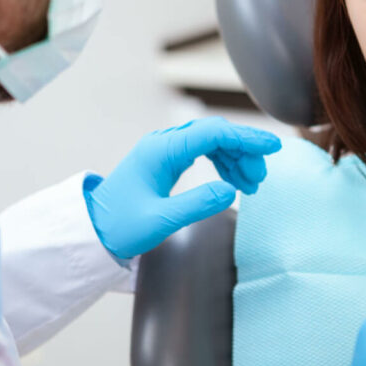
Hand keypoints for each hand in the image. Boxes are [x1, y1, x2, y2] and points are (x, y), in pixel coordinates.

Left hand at [83, 117, 281, 258]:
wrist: (92, 231)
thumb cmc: (120, 227)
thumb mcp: (160, 221)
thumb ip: (196, 205)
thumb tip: (231, 191)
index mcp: (162, 151)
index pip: (213, 134)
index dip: (246, 138)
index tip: (272, 147)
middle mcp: (164, 144)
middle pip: (215, 134)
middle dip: (244, 151)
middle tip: (259, 179)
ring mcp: (165, 151)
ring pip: (211, 142)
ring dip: (235, 158)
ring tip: (251, 184)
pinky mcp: (166, 161)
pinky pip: (202, 152)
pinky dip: (222, 163)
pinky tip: (233, 180)